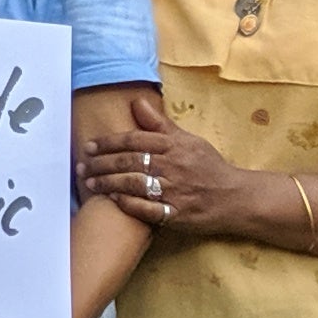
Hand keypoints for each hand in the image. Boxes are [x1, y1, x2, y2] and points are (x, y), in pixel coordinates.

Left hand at [74, 91, 263, 237]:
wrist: (236, 197)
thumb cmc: (208, 166)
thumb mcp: (188, 140)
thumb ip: (160, 124)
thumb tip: (136, 102)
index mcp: (175, 146)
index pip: (135, 140)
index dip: (109, 142)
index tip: (89, 146)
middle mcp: (174, 167)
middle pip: (130, 162)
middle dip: (101, 163)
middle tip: (82, 166)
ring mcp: (176, 191)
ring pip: (135, 184)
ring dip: (109, 183)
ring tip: (90, 183)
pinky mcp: (177, 214)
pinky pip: (148, 209)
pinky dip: (129, 204)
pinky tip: (113, 199)